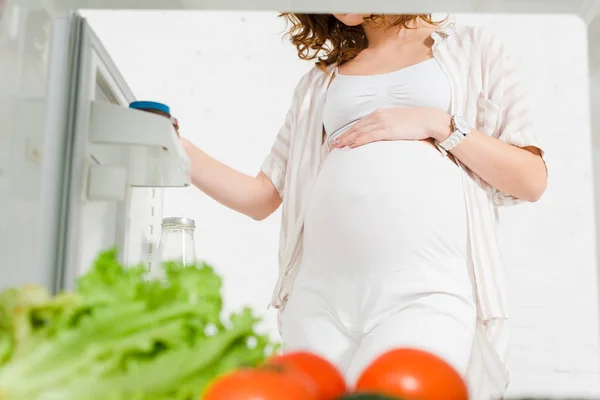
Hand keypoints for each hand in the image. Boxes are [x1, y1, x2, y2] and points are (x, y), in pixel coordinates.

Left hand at [330, 107, 450, 148]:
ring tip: (337, 146)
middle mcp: (379, 116)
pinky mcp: (388, 130)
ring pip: (360, 131)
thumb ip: (388, 124)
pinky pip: (369, 136)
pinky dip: (358, 140)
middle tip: (333, 144)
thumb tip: (382, 133)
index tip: (340, 137)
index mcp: (380, 113)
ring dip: (347, 139)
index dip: (348, 130)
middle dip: (343, 135)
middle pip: (356, 127)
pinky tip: (351, 145)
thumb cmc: (416, 122)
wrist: (429, 119)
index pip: (360, 123)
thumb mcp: (398, 120)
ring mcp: (383, 122)